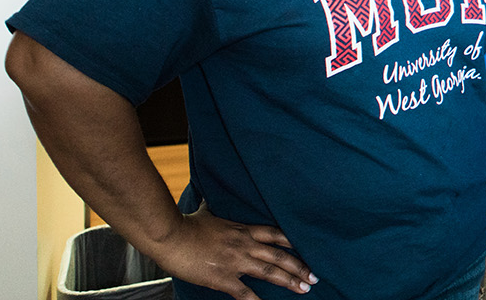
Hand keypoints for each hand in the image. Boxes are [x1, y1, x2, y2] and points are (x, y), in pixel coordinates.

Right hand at [148, 203, 316, 298]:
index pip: (275, 235)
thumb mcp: (207, 212)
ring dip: (289, 281)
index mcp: (242, 229)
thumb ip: (214, 207)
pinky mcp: (222, 278)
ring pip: (270, 272)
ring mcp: (235, 261)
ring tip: (304, 289)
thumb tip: (210, 196)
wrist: (171, 235)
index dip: (294, 242)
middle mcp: (244, 244)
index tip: (309, 248)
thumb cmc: (187, 224)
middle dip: (299, 266)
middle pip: (279, 255)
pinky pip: (245, 292)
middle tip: (314, 276)